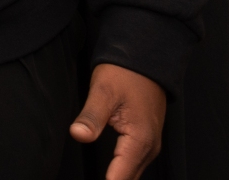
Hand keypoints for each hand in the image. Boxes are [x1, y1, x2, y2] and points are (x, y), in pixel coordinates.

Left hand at [70, 63, 166, 179]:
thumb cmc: (125, 74)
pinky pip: (134, 164)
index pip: (120, 177)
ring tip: (99, 179)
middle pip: (128, 179)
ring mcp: (150, 145)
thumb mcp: (103, 92)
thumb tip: (78, 135)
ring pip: (132, 174)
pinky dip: (122, 173)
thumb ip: (91, 116)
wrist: (145, 60)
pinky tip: (110, 175)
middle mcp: (149, 148)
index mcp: (140, 140)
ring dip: (117, 179)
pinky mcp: (146, 140)